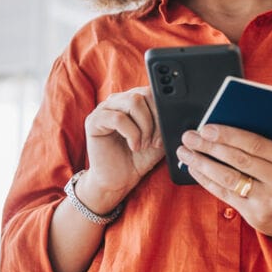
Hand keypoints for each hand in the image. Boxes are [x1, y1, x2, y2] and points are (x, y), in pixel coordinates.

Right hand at [81, 86, 164, 210]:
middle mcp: (118, 101)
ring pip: (133, 102)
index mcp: (132, 101)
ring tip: (143, 144)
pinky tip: (134, 146)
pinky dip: (132, 134)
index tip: (166, 132)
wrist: (119, 180)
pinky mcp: (94, 121)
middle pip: (144, 94)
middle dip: (156, 120)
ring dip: (144, 126)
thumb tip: (177, 113)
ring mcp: (104, 109)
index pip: (152, 91)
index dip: (163, 110)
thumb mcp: (158, 138)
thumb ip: (165, 122)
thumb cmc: (137, 159)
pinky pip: (118, 118)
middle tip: (154, 141)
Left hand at [177, 124, 271, 242]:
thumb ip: (267, 145)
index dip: (228, 135)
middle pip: (238, 159)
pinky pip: (225, 194)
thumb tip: (226, 129)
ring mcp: (269, 200)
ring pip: (228, 178)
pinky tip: (195, 169)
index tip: (206, 128)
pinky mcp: (256, 215)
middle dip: (209, 146)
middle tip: (189, 137)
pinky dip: (206, 180)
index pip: (255, 143)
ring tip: (185, 152)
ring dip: (202, 163)